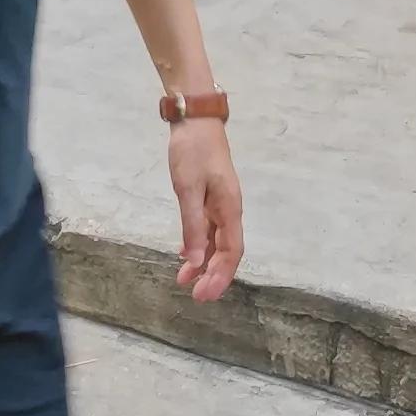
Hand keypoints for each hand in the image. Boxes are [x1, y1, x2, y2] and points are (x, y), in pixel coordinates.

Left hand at [167, 116, 242, 301]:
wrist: (195, 118)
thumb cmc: (192, 151)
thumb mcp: (188, 188)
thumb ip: (193, 225)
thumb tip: (197, 260)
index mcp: (230, 208)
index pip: (232, 252)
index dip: (221, 276)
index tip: (204, 294)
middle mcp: (229, 209)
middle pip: (226, 251)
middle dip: (213, 275)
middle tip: (195, 296)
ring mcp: (220, 203)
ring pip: (216, 242)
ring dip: (203, 262)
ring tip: (183, 281)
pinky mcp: (210, 197)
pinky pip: (208, 229)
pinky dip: (197, 244)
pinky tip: (184, 254)